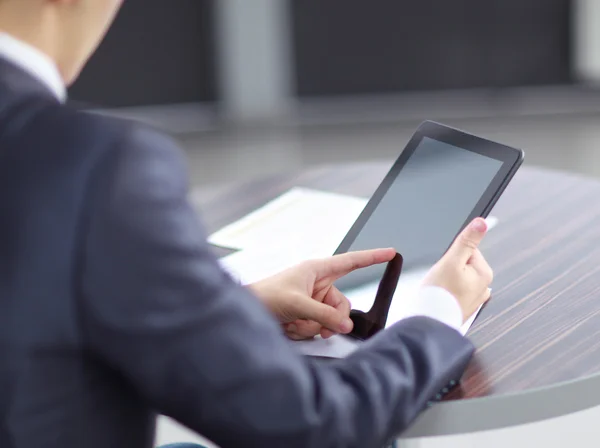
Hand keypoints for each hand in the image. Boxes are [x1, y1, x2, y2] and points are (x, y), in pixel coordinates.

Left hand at [249, 248, 395, 339]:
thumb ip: (324, 315)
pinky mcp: (307, 315)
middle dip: (331, 318)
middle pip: (342, 304)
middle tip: (318, 324)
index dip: (372, 257)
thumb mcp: (297, 303)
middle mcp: (317, 284)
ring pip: (331, 319)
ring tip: (294, 323)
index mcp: (317, 269)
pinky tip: (290, 326)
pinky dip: (306, 331)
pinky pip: (319, 327)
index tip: (391, 252)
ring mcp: (313, 301)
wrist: (246, 311)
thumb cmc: (265, 296)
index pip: (351, 261)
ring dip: (314, 326)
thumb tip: (345, 325)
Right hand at [422, 218, 492, 321]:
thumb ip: (467, 241)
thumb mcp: (451, 260)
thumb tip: (482, 223)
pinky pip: (453, 292)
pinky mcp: (462, 308)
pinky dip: (445, 293)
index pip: (467, 250)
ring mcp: (474, 299)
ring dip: (446, 281)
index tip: (445, 265)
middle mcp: (483, 287)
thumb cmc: (439, 294)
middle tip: (439, 278)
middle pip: (462, 264)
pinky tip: (439, 297)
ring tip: (438, 289)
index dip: (451, 255)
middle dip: (448, 268)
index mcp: (484, 273)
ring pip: (456, 278)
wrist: (428, 323)